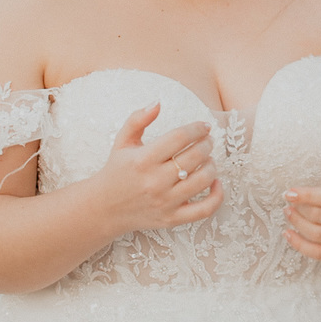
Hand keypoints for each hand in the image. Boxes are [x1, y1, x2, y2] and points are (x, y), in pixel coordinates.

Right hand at [92, 104, 222, 236]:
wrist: (104, 208)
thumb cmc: (117, 171)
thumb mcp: (122, 142)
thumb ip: (138, 119)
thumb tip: (158, 102)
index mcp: (143, 160)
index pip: (179, 137)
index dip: (197, 129)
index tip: (204, 126)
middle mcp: (154, 181)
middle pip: (195, 157)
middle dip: (207, 144)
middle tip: (208, 141)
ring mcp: (164, 202)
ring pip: (203, 180)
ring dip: (212, 165)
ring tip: (208, 159)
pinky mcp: (171, 219)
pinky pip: (204, 209)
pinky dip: (216, 196)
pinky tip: (215, 182)